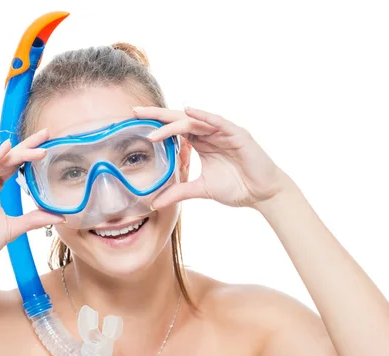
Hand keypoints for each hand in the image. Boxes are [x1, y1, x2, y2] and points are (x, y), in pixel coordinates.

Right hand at [0, 128, 63, 269]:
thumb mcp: (15, 228)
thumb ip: (35, 219)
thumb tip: (59, 217)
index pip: (15, 165)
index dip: (30, 154)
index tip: (47, 144)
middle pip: (9, 158)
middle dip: (28, 145)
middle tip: (46, 133)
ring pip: (1, 161)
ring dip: (20, 153)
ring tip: (39, 147)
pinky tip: (7, 147)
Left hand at [133, 105, 291, 209]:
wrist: (262, 194)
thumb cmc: (236, 187)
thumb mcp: (201, 190)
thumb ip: (179, 192)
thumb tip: (155, 202)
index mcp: (201, 143)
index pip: (174, 130)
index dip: (156, 126)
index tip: (134, 123)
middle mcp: (210, 134)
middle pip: (180, 120)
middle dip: (157, 115)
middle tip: (135, 112)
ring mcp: (223, 132)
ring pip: (195, 121)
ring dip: (173, 122)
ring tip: (153, 124)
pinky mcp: (237, 134)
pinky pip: (218, 121)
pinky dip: (204, 116)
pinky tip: (188, 111)